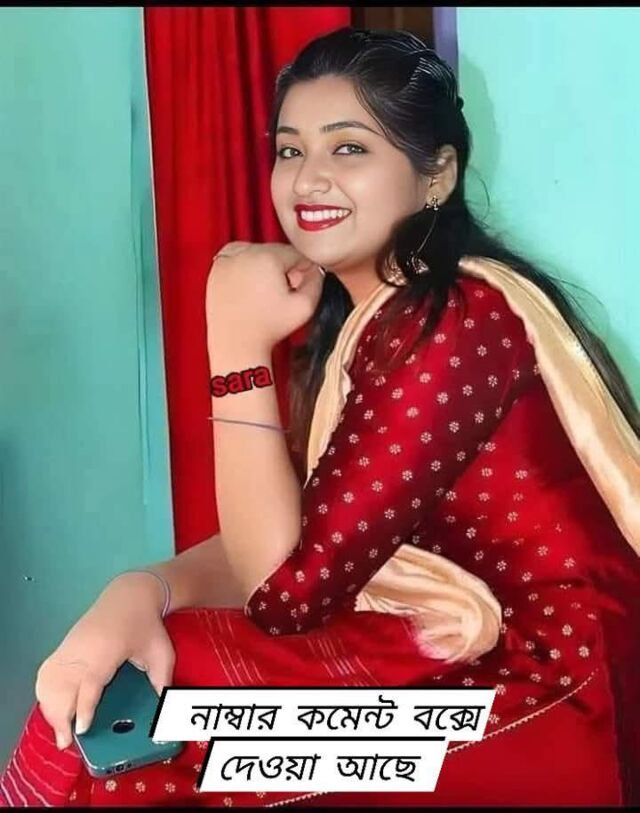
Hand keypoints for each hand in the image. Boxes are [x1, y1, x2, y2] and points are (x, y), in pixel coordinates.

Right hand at [34, 572, 174, 749]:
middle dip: (61, 716)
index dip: (83, 707)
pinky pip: (47, 673)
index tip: (81, 729)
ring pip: (50, 681)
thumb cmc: (146, 625)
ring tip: (61, 729)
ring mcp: (70, 648)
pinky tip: (54, 708)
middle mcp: (82, 650)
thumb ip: (162, 681)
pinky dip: (46, 693)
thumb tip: (164, 710)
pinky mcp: (64, 647)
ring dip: (51, 707)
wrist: (130, 595)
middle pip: (61, 687)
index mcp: (106, 651)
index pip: (89, 683)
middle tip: (68, 741)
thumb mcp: (161, 652)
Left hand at [206, 241, 324, 349]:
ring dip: (265, 266)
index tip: (301, 285)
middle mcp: (245, 253)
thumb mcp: (305, 307)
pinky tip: (251, 286)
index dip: (303, 269)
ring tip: (266, 291)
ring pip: (257, 253)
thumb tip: (316, 269)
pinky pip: (237, 259)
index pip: (295, 252)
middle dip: (284, 268)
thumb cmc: (268, 329)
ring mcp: (227, 260)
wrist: (237, 344)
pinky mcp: (216, 269)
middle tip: (284, 292)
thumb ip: (317, 282)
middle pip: (275, 251)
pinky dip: (246, 267)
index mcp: (268, 257)